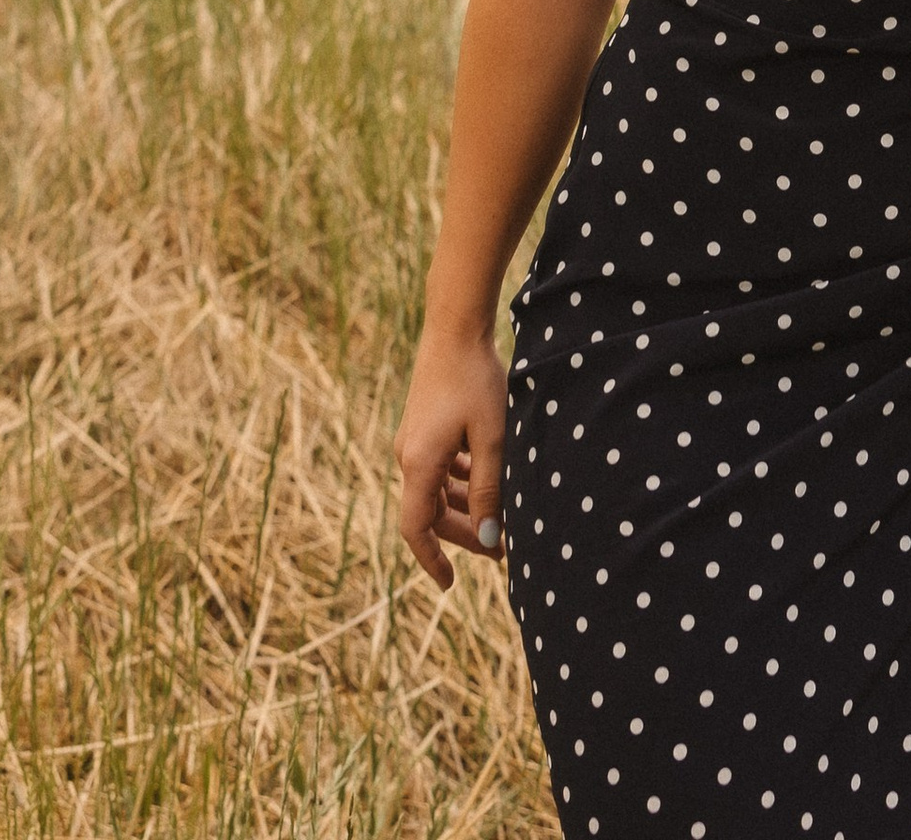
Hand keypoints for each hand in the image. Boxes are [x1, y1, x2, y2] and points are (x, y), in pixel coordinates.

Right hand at [396, 318, 509, 586]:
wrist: (455, 326)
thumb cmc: (476, 380)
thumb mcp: (491, 437)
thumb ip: (489, 489)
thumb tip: (491, 538)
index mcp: (419, 465)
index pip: (417, 530)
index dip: (432, 561)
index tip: (450, 585)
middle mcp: (409, 456)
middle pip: (432, 512)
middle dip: (465, 533)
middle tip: (500, 549)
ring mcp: (414, 439)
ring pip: (438, 489)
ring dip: (466, 506)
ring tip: (501, 515)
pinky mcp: (424, 425)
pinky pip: (439, 466)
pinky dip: (461, 479)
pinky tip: (488, 477)